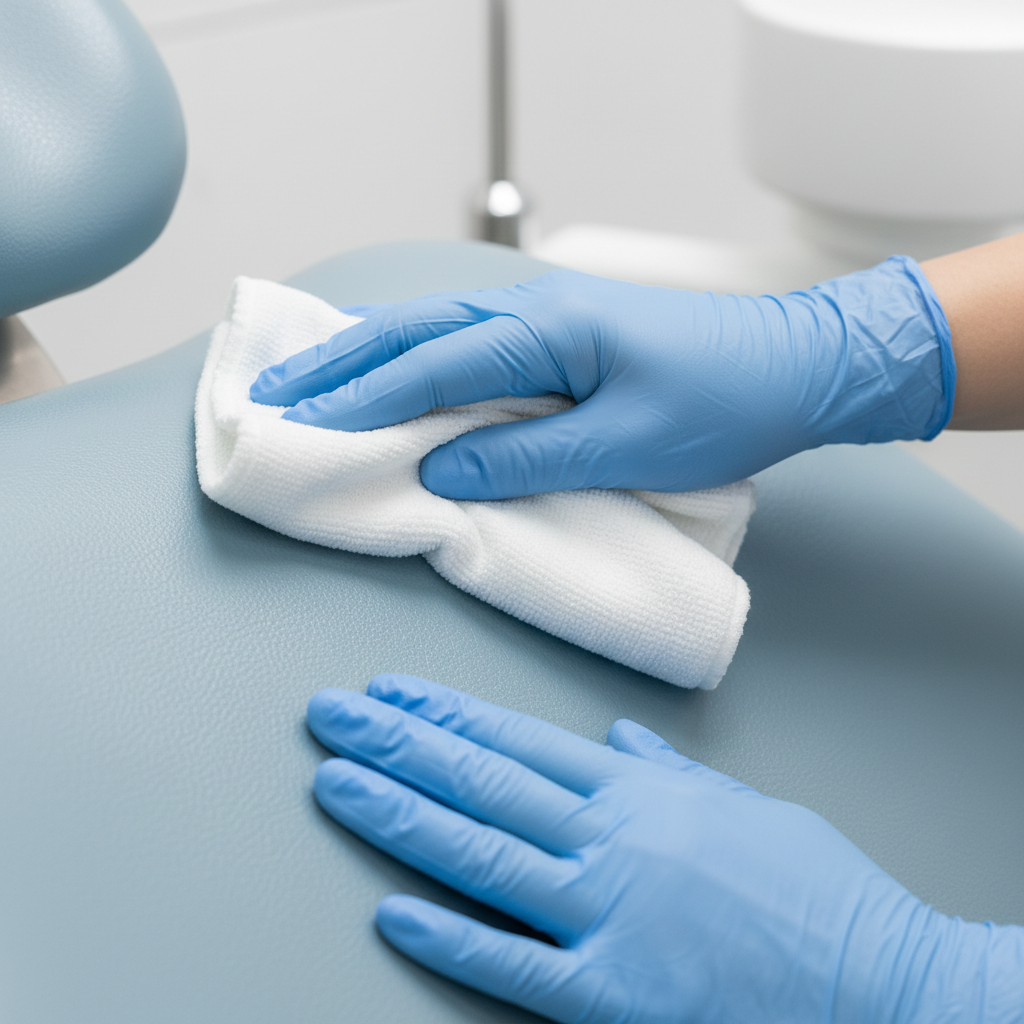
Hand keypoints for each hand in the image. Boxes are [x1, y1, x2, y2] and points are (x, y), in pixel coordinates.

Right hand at [252, 259, 953, 499]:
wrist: (798, 365)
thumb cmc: (728, 403)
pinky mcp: (563, 337)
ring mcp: (549, 318)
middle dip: (341, 363)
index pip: (433, 365)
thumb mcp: (629, 445)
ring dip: (370, 353)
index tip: (301, 423)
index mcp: (551, 331)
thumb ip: (529, 457)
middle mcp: (538, 311)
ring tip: (309, 375)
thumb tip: (442, 468)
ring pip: (438, 330)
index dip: (363, 397)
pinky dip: (419, 357)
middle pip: (418, 333)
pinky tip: (393, 368)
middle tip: (273, 389)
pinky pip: (471, 343)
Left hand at [307, 675, 1018, 1022]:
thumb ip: (669, 770)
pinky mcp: (617, 993)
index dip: (449, 712)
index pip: (521, 738)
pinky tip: (393, 911)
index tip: (394, 692)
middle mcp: (615, 839)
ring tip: (338, 783)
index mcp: (642, 791)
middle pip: (486, 780)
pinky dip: (451, 937)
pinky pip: (518, 962)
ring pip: (485, 853)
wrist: (883, 979)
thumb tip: (621, 737)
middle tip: (335, 717)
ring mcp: (610, 914)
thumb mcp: (742, 807)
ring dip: (403, 815)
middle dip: (402, 743)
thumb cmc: (817, 890)